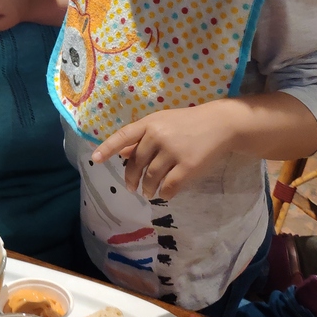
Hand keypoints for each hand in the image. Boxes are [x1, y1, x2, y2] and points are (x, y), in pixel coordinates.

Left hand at [91, 103, 241, 199]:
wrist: (221, 124)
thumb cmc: (189, 123)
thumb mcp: (163, 122)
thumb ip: (142, 137)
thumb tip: (121, 153)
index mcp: (150, 123)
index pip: (123, 136)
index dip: (107, 148)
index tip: (95, 159)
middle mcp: (158, 136)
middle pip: (136, 163)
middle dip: (131, 178)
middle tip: (131, 187)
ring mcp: (173, 151)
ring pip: (151, 177)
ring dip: (147, 188)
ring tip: (148, 192)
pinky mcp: (188, 166)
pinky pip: (169, 186)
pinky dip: (165, 193)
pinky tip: (165, 193)